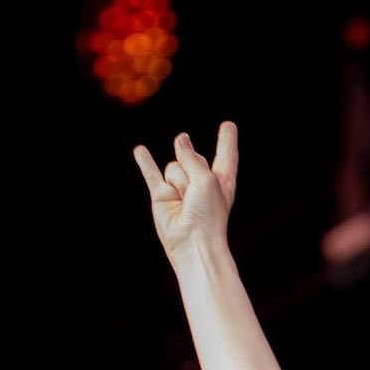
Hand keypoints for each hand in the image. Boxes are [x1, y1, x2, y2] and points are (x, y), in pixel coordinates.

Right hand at [133, 120, 238, 264]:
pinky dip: (145, 162)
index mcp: (221, 181)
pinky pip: (150, 172)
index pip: (225, 155)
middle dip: (192, 172)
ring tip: (184, 203)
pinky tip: (140, 151)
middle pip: (192, 157)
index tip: (229, 126)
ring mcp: (180, 188)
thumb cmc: (208, 215)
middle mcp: (202, 182)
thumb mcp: (207, 179)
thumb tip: (180, 139)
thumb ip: (192, 157)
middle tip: (196, 197)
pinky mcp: (161, 195)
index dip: (227, 141)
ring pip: (173, 166)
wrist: (192, 243)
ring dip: (178, 182)